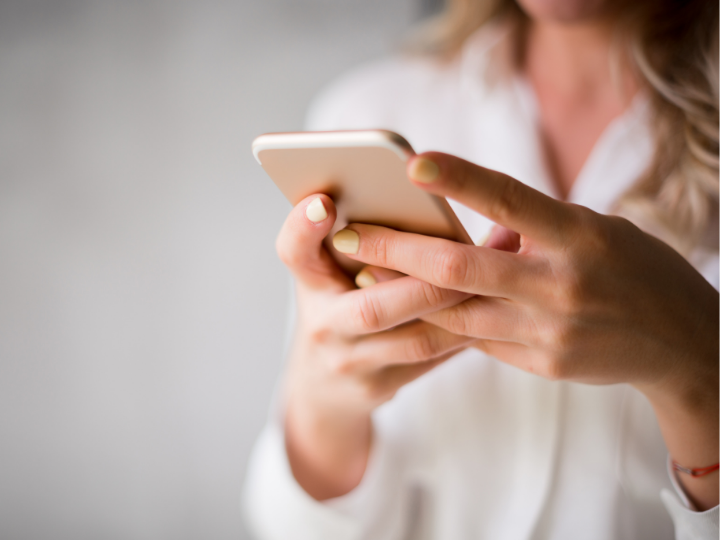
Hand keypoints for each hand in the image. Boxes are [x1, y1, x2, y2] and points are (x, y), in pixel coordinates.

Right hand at [277, 193, 473, 499]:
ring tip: (498, 279)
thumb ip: (362, 240)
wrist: (322, 385)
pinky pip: (431, 360)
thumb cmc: (338, 306)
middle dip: (428, 283)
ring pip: (416, 340)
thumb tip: (426, 193)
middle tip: (471, 255)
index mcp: (308, 282)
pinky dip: (464, 334)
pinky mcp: (378, 388)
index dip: (303, 228)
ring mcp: (349, 363)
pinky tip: (494, 312)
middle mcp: (322, 325)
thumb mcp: (332, 272)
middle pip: (373, 307)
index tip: (324, 202)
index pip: (294, 252)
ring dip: (461, 310)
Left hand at [332, 152, 718, 507]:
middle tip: (346, 233)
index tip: (412, 162)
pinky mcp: (541, 364)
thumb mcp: (595, 232)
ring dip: (403, 292)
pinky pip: (478, 340)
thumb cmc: (635, 270)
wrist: (680, 344)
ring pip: (455, 312)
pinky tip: (414, 307)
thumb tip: (478, 230)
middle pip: (460, 269)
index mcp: (581, 236)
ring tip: (361, 271)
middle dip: (395, 249)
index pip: (512, 200)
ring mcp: (550, 332)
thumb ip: (534, 229)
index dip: (461, 180)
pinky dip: (445, 320)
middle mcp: (561, 285)